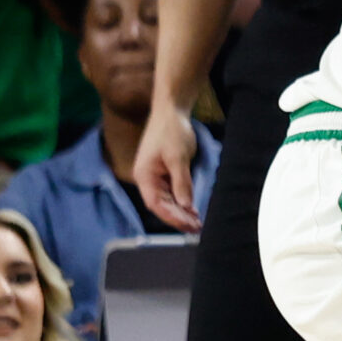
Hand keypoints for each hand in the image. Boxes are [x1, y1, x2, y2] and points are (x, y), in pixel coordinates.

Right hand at [133, 104, 204, 232]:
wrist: (171, 111)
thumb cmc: (171, 131)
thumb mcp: (178, 157)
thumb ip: (181, 182)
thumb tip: (185, 205)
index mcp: (144, 175)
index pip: (156, 204)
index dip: (172, 217)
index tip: (188, 225)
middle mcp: (147, 178)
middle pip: (162, 205)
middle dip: (178, 218)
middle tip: (196, 228)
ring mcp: (156, 175)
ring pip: (168, 200)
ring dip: (181, 212)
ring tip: (196, 223)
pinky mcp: (165, 172)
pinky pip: (172, 192)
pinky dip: (182, 201)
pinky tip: (192, 210)